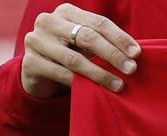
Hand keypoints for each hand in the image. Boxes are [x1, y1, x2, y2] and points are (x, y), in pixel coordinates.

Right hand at [21, 3, 140, 97]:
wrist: (37, 72)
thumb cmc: (69, 55)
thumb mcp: (84, 44)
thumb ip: (103, 43)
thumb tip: (135, 54)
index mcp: (67, 12)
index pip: (99, 22)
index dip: (120, 38)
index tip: (137, 54)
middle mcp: (49, 21)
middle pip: (88, 37)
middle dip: (113, 54)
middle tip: (131, 69)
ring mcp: (36, 40)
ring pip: (75, 59)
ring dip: (100, 74)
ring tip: (119, 85)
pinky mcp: (30, 62)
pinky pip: (61, 75)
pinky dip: (80, 84)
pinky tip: (95, 91)